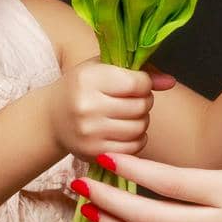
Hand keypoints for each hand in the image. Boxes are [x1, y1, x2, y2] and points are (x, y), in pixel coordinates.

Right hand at [50, 56, 172, 159]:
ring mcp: (89, 132)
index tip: (136, 83)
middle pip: (141, 106)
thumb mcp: (104, 68)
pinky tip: (125, 131)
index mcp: (89, 79)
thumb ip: (141, 71)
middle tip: (133, 100)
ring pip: (139, 127)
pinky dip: (136, 139)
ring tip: (128, 114)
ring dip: (141, 120)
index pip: (137, 83)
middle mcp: (87, 106)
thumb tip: (170, 82)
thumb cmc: (82, 87)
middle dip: (144, 102)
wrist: (51, 117)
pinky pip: (133, 148)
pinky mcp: (92, 153)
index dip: (144, 83)